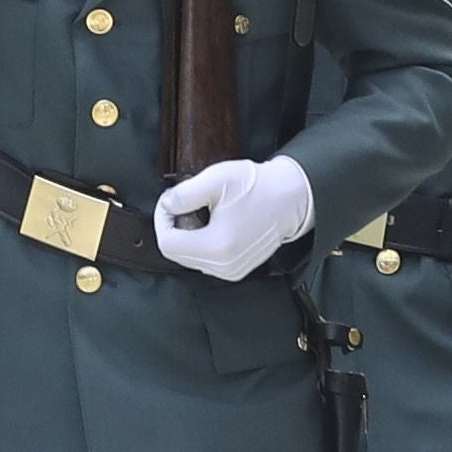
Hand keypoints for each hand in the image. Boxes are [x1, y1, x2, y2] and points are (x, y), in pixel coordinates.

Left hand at [151, 154, 313, 282]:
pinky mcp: (236, 270)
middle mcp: (224, 266)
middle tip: (182, 204)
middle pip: (176, 254)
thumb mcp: (216, 180)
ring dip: (186, 237)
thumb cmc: (257, 186)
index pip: (168, 243)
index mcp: (217, 246)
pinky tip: (211, 225)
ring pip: (189, 259)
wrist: (290, 198)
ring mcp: (231, 271)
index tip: (169, 202)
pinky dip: (201, 244)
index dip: (162, 220)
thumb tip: (166, 206)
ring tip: (200, 212)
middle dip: (173, 228)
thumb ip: (184, 194)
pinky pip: (205, 261)